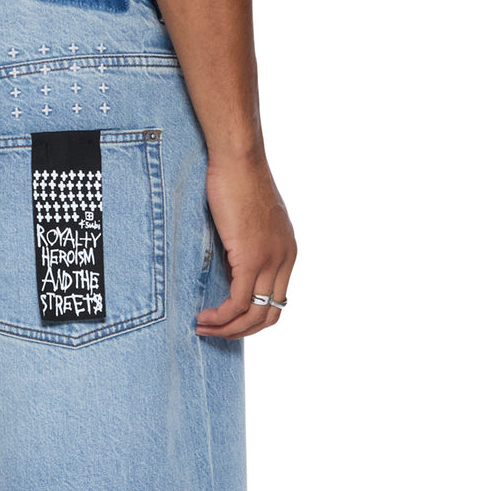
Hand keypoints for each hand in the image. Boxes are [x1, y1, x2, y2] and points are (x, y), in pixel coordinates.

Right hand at [196, 153, 295, 339]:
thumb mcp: (248, 221)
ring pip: (254, 315)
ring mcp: (270, 260)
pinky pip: (237, 303)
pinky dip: (220, 317)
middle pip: (269, 316)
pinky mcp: (251, 259)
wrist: (238, 159)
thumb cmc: (237, 180)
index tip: (226, 320)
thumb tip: (229, 266)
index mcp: (287, 252)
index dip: (251, 318)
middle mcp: (285, 259)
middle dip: (240, 331)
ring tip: (204, 328)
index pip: (276, 301)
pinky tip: (203, 318)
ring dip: (228, 329)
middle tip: (215, 331)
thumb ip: (246, 246)